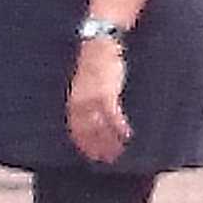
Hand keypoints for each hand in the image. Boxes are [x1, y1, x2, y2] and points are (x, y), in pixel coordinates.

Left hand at [67, 40, 130, 163]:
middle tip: (105, 159)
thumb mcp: (86, 80)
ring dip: (108, 141)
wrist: (99, 43)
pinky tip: (127, 136)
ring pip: (99, 127)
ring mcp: (93, 99)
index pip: (76, 128)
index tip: (91, 155)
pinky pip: (112, 117)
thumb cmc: (95, 59)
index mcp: (74, 99)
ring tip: (117, 152)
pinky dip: (119, 128)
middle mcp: (81, 102)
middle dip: (96, 146)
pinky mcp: (106, 94)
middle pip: (87, 131)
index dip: (83, 143)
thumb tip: (93, 110)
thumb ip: (87, 96)